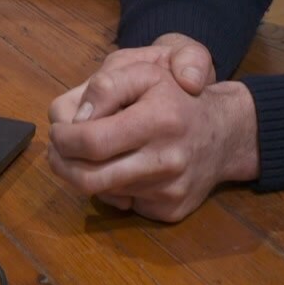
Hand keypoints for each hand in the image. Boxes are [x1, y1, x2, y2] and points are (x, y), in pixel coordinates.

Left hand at [46, 45, 256, 222]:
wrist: (226, 134)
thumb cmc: (177, 97)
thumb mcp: (146, 72)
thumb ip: (106, 87)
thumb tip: (76, 119)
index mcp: (158, 120)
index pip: (91, 142)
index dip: (63, 139)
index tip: (57, 131)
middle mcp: (166, 161)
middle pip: (89, 179)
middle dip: (62, 165)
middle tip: (57, 150)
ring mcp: (169, 191)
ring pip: (103, 193)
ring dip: (84, 175)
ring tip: (86, 155)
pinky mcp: (170, 211)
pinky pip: (125, 204)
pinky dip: (113, 188)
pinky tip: (123, 168)